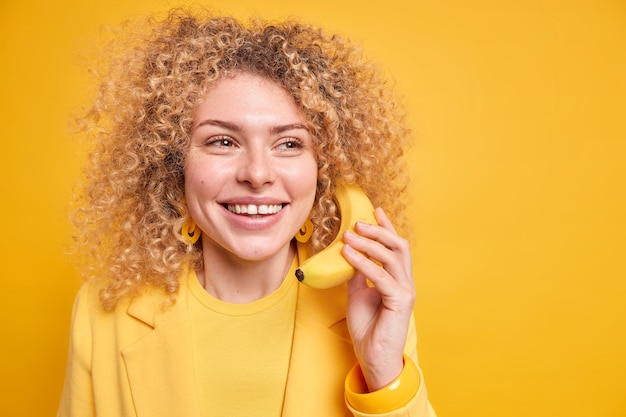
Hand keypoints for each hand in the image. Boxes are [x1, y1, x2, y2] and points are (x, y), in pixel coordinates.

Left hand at [342, 207, 415, 391]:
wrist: (373, 357)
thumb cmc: (368, 328)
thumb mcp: (358, 295)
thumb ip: (358, 275)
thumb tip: (349, 254)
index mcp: (398, 280)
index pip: (395, 247)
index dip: (386, 227)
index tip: (374, 210)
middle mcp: (405, 282)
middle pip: (398, 246)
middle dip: (379, 231)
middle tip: (357, 222)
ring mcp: (405, 291)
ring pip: (392, 257)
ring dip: (369, 243)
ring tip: (349, 235)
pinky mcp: (400, 301)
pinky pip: (380, 276)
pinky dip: (363, 263)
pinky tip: (349, 256)